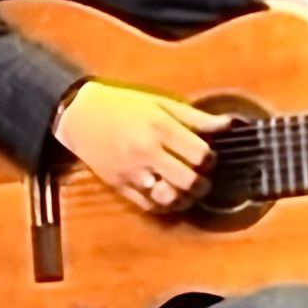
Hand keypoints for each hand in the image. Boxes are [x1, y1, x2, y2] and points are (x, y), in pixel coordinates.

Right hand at [53, 81, 230, 212]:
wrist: (79, 113)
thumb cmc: (122, 104)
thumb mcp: (160, 103)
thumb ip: (195, 117)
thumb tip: (228, 124)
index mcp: (160, 127)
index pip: (200, 154)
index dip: (211, 159)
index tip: (208, 157)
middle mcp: (146, 151)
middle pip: (188, 180)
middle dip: (202, 183)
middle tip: (202, 178)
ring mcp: (131, 171)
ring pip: (169, 198)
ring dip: (184, 198)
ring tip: (187, 189)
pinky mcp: (119, 185)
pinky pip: (148, 205)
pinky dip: (163, 204)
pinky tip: (168, 194)